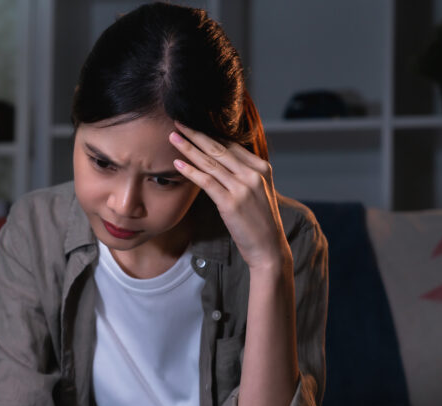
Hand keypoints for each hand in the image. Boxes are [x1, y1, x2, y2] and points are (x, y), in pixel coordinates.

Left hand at [168, 123, 290, 271]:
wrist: (268, 248)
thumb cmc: (259, 223)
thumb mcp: (256, 193)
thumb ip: (243, 176)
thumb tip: (221, 163)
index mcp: (261, 168)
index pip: (231, 145)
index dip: (210, 133)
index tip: (193, 124)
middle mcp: (253, 174)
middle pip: (219, 148)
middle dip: (196, 134)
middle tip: (178, 121)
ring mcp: (242, 188)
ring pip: (210, 162)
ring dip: (189, 148)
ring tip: (173, 137)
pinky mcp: (231, 203)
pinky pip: (207, 182)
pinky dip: (191, 171)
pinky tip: (177, 163)